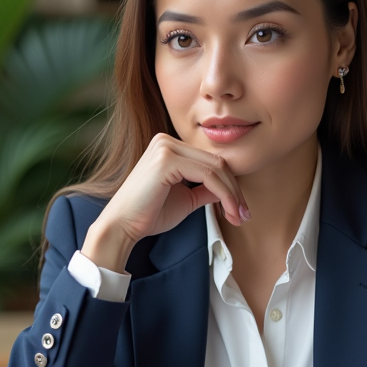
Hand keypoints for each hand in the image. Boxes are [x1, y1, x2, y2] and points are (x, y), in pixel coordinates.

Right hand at [82, 133, 248, 271]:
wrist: (123, 226)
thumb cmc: (149, 214)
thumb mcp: (186, 198)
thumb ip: (206, 189)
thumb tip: (229, 189)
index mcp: (169, 146)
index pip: (211, 161)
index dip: (230, 185)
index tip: (239, 209)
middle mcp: (167, 141)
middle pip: (217, 162)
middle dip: (235, 191)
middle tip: (243, 215)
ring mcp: (166, 148)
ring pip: (216, 168)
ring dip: (232, 195)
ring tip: (238, 216)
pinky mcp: (167, 160)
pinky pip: (207, 176)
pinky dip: (223, 194)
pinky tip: (228, 211)